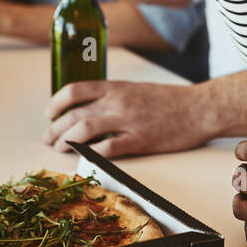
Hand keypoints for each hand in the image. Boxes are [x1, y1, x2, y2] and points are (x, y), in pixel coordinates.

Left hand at [41, 80, 214, 156]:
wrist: (199, 108)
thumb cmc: (170, 100)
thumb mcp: (136, 89)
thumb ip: (114, 96)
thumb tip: (90, 108)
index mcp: (116, 88)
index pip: (75, 90)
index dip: (56, 102)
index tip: (50, 113)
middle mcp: (117, 102)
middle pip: (74, 114)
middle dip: (54, 128)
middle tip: (47, 139)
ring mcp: (128, 121)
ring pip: (84, 130)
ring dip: (66, 141)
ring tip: (59, 149)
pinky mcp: (139, 140)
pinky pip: (108, 148)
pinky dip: (91, 154)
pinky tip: (84, 158)